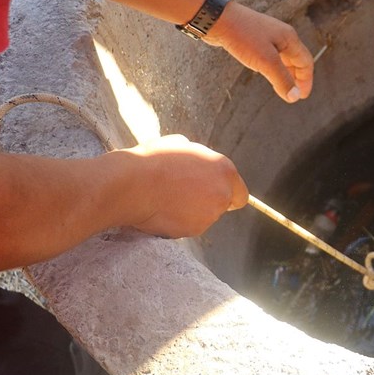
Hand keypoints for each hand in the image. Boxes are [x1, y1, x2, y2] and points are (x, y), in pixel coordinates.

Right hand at [124, 134, 248, 237]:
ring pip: (204, 217)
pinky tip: (162, 210)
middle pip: (222, 206)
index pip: (240, 193)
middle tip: (183, 195)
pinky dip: (178, 222)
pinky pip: (188, 227)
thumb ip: (198, 157)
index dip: (226, 194)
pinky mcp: (193, 230)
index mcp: (224, 170)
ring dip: (191, 212)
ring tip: (167, 199)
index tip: (212, 194)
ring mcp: (209, 214)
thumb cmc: (153, 160)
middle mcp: (222, 194)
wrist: (133, 183)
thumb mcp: (180, 144)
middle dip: (207, 202)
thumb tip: (196, 160)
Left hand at [206, 2, 313, 102]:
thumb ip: (282, 80)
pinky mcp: (254, 38)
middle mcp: (281, 35)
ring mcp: (267, 36)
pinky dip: (272, 67)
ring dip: (284, 73)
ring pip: (282, 58)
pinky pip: (269, 55)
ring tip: (281, 88)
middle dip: (296, 78)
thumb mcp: (266, 62)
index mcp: (289, 38)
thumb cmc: (243, 36)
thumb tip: (294, 97)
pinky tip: (266, 74)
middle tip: (293, 95)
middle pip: (296, 59)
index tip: (302, 96)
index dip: (306, 80)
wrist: (217, 18)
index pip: (306, 62)